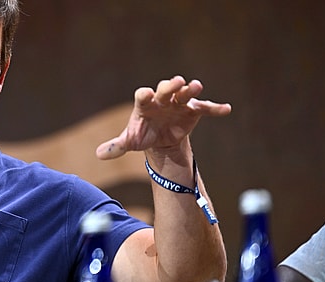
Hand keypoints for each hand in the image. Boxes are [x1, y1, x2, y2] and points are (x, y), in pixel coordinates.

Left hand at [96, 75, 231, 159]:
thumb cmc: (142, 135)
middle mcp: (162, 99)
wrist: (159, 139)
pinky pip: (205, 107)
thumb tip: (99, 155)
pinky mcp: (193, 110)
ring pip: (185, 93)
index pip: (143, 95)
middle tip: (177, 83)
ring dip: (191, 89)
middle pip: (166, 88)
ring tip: (197, 87)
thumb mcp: (130, 141)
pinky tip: (226, 109)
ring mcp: (179, 103)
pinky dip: (215, 108)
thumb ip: (116, 146)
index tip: (146, 95)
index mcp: (145, 104)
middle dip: (171, 85)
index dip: (145, 95)